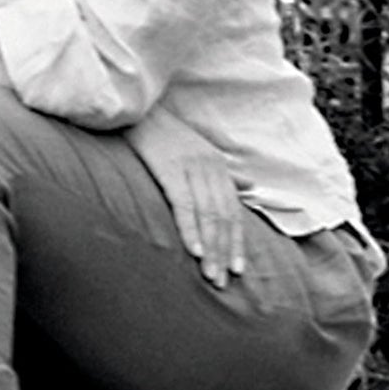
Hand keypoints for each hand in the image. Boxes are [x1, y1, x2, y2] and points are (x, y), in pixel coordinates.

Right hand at [134, 123, 245, 289]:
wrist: (137, 108)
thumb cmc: (163, 133)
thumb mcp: (199, 151)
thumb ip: (225, 172)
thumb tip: (251, 185)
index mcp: (218, 167)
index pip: (232, 212)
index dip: (236, 242)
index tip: (237, 270)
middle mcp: (210, 168)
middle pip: (223, 218)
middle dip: (224, 252)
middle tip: (222, 281)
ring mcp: (191, 168)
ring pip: (207, 216)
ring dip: (211, 249)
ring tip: (210, 275)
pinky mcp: (170, 169)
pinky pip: (184, 205)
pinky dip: (191, 229)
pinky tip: (194, 250)